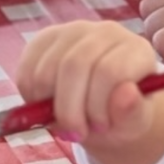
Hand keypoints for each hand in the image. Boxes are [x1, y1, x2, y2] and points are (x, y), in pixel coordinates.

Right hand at [16, 21, 163, 163]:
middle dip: (69, 109)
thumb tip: (127, 93)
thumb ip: (133, 112)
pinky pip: (27, 67)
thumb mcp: (133, 123)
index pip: (109, 70)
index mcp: (136, 50)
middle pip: (74, 65)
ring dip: (48, 105)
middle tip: (75, 132)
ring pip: (46, 69)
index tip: (99, 128)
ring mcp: (75, 31)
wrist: (104, 110)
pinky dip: (30, 95)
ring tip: (62, 121)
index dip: (98, 105)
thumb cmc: (121, 116)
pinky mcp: (47, 38)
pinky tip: (46, 106)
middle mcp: (106, 32)